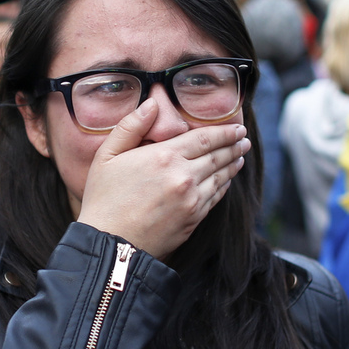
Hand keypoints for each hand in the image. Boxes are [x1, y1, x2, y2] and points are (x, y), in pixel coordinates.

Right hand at [77, 99, 250, 259]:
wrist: (111, 244)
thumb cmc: (104, 199)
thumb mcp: (107, 156)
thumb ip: (131, 126)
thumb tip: (152, 104)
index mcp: (164, 156)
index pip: (204, 138)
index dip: (224, 132)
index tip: (237, 128)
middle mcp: (183, 177)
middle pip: (217, 156)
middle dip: (234, 146)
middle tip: (244, 139)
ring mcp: (192, 200)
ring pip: (220, 177)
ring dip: (233, 164)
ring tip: (240, 156)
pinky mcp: (193, 219)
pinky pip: (215, 197)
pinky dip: (224, 186)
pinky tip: (226, 181)